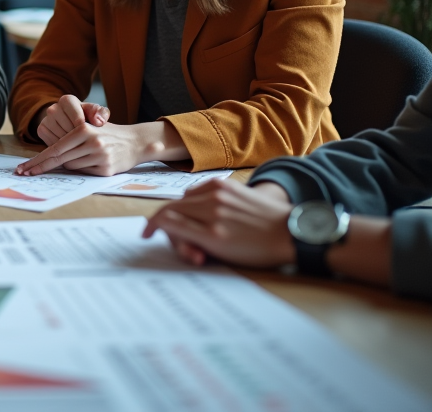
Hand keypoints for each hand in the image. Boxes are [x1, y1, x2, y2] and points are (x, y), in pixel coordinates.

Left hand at [15, 120, 146, 175]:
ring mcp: (100, 157)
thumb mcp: (88, 127)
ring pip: (71, 166)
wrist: (136, 142)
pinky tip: (91, 162)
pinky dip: (82, 168)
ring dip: (69, 164)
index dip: (37, 160)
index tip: (24, 168)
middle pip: (59, 159)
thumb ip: (69, 139)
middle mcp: (92, 142)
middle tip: (24, 173)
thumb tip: (47, 155)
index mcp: (84, 129)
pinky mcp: (106, 170)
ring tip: (81, 155)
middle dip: (40, 167)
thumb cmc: (107, 134)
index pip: (55, 148)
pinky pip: (84, 172)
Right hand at [34, 94, 108, 145]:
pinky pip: (53, 144)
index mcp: (67, 100)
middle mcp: (53, 108)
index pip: (78, 120)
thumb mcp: (97, 113)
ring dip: (70, 145)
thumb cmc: (87, 117)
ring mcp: (45, 119)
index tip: (91, 136)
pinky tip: (69, 146)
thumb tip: (98, 121)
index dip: (86, 131)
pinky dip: (62, 148)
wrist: (71, 122)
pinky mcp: (41, 130)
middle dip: (79, 139)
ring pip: (60, 139)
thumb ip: (101, 114)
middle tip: (86, 143)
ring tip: (78, 144)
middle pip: (68, 130)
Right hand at [142, 180, 294, 267]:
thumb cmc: (259, 250)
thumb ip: (193, 243)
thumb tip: (170, 232)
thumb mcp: (224, 255)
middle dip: (168, 225)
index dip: (152, 227)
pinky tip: (200, 210)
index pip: (166, 220)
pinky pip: (196, 190)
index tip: (147, 234)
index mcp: (211, 233)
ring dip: (179, 213)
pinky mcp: (224, 184)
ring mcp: (218, 193)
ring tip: (192, 228)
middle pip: (171, 209)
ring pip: (182, 199)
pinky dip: (192, 200)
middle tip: (178, 240)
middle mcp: (212, 209)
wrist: (291, 232)